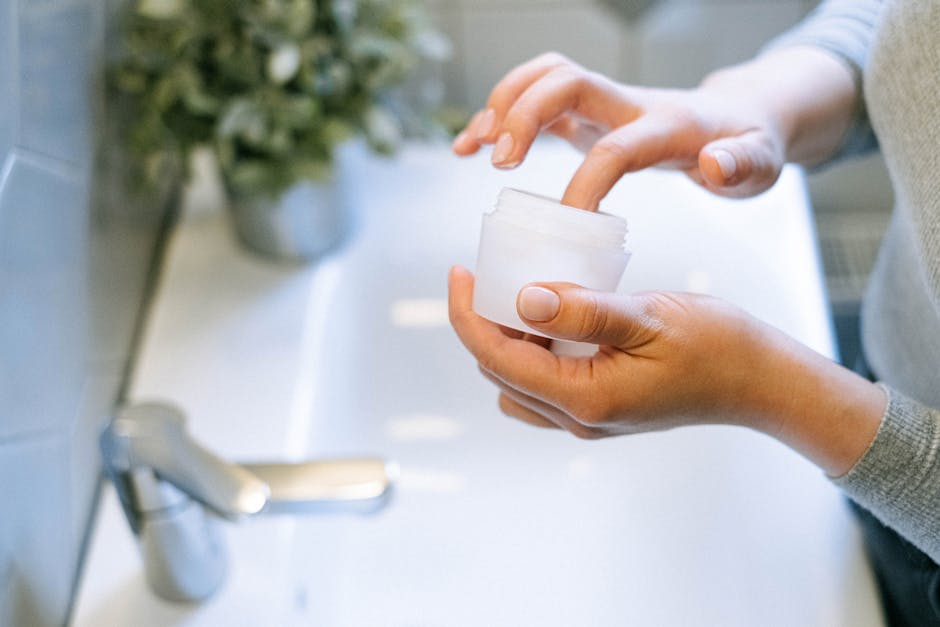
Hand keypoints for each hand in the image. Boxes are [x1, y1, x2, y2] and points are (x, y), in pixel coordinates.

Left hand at [448, 265, 770, 437]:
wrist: (759, 381)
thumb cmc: (715, 346)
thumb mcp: (648, 317)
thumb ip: (584, 310)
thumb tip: (523, 298)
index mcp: (585, 399)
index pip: (497, 359)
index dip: (467, 316)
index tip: (458, 272)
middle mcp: (578, 419)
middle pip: (500, 371)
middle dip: (481, 324)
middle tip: (486, 274)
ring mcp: (589, 420)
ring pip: (517, 382)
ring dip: (506, 339)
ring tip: (516, 293)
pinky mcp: (600, 409)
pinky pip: (544, 384)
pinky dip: (534, 351)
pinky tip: (551, 316)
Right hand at [452, 52, 787, 208]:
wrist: (738, 115)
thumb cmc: (746, 145)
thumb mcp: (759, 164)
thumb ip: (741, 164)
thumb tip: (713, 165)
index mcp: (666, 124)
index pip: (618, 147)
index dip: (587, 184)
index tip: (571, 224)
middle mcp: (628, 102)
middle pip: (566, 81)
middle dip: (525, 115)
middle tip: (501, 164)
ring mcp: (605, 101)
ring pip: (543, 77)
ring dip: (503, 103)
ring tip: (474, 147)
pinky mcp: (588, 110)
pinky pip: (534, 98)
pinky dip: (497, 115)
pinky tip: (471, 145)